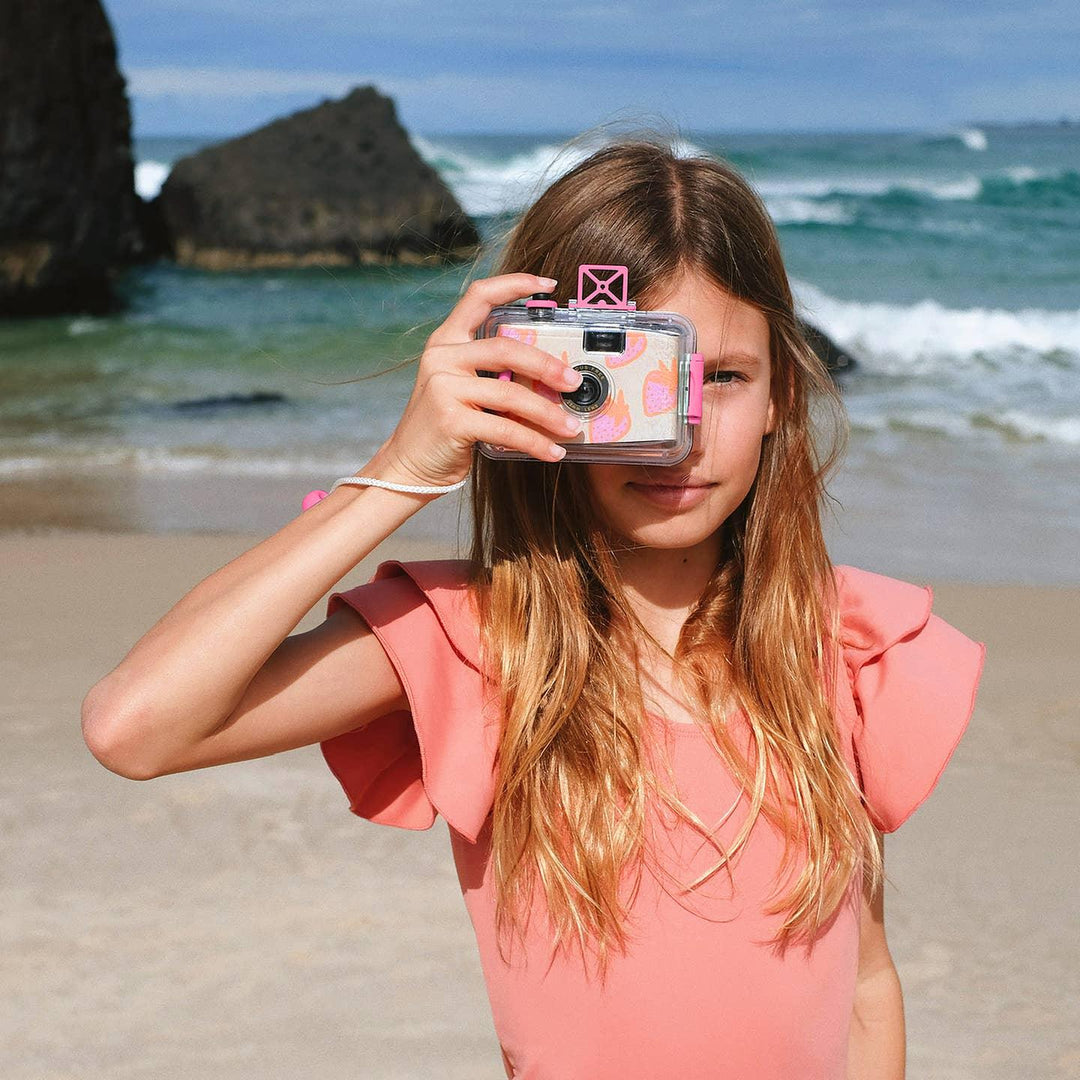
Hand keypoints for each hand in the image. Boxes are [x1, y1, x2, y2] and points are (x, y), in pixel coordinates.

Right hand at [362, 273, 583, 491]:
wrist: (408, 467)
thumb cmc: (445, 428)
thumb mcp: (463, 390)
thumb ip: (492, 374)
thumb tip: (551, 377)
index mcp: (446, 342)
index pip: (478, 297)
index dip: (514, 284)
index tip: (548, 285)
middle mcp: (442, 358)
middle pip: (505, 348)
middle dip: (546, 365)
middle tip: (573, 381)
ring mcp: (443, 388)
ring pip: (511, 394)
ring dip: (548, 413)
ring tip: (571, 426)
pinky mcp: (451, 421)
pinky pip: (506, 429)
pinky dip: (535, 442)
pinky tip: (553, 451)